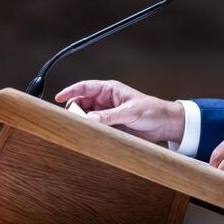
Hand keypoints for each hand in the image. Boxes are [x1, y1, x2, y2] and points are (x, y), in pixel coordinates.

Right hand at [54, 80, 184, 144]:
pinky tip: (87, 137)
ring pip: (85, 117)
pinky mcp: (109, 127)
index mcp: (109, 90)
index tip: (58, 97)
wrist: (164, 125)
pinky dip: (88, 131)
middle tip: (72, 121)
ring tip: (79, 130)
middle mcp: (105, 101)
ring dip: (81, 123)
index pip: (85, 87)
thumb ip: (110, 116)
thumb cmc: (151, 111)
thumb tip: (89, 119)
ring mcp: (106, 115)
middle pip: (81, 103)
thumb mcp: (131, 111)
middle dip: (74, 111)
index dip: (70, 91)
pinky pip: (93, 128)